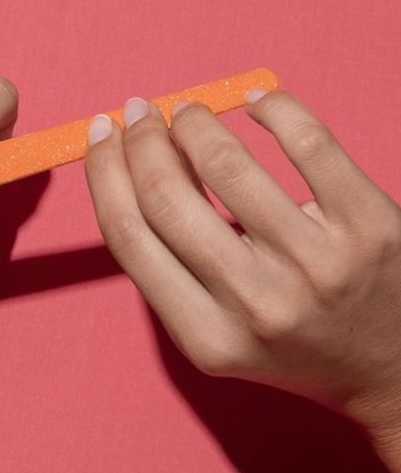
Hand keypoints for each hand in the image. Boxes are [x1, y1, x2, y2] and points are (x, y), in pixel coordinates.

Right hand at [85, 91, 400, 472]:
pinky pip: (308, 142)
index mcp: (206, 337)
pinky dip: (272, 107)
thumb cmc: (294, 344)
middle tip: (142, 113)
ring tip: (190, 112)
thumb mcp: (218, 336)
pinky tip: (257, 102)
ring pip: (227, 163)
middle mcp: (257, 303)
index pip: (128, 236)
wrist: (391, 370)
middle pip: (166, 195)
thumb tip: (132, 172)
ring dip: (194, 121)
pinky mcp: (369, 226)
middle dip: (141, 140)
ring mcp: (317, 264)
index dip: (104, 173)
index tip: (102, 137)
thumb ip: (170, 272)